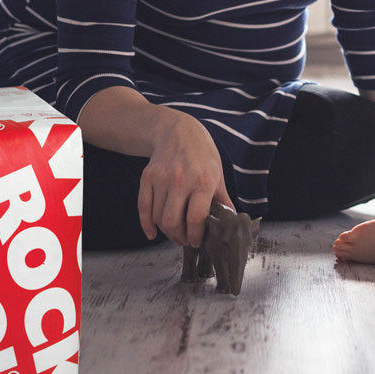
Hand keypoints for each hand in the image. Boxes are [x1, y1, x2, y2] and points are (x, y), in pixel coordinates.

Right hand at [137, 112, 231, 246]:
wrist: (179, 132)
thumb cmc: (202, 155)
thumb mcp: (218, 175)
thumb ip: (223, 201)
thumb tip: (231, 224)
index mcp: (203, 181)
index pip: (196, 218)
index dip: (195, 236)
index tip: (197, 241)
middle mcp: (180, 180)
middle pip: (173, 222)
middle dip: (179, 237)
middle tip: (185, 240)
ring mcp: (161, 178)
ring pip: (158, 217)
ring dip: (166, 232)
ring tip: (175, 233)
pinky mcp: (147, 177)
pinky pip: (143, 207)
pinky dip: (146, 224)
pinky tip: (152, 233)